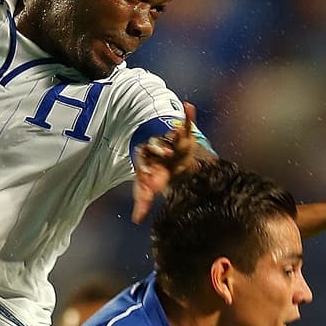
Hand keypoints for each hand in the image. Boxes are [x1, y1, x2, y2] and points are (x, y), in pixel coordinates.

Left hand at [132, 102, 202, 223]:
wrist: (169, 164)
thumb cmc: (157, 175)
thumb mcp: (148, 188)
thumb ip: (143, 202)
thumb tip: (136, 219)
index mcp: (148, 159)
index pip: (144, 160)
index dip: (145, 166)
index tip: (146, 174)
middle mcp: (158, 148)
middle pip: (157, 146)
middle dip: (161, 150)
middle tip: (166, 155)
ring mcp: (171, 141)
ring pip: (171, 136)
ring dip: (175, 135)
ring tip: (177, 132)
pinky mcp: (184, 136)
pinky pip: (186, 124)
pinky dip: (188, 115)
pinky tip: (189, 106)